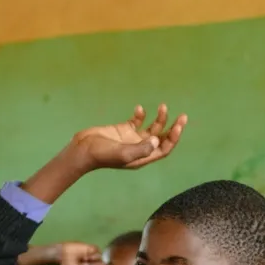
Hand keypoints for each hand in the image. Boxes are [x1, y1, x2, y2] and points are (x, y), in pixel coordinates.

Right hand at [68, 105, 186, 171]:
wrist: (82, 149)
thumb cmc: (102, 155)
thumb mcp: (123, 154)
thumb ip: (141, 148)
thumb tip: (157, 140)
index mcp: (143, 157)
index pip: (164, 149)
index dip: (173, 138)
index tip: (178, 126)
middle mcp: (140, 148)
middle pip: (161, 138)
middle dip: (172, 127)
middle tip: (182, 116)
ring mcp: (132, 138)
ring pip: (151, 128)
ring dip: (159, 118)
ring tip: (163, 106)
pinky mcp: (122, 129)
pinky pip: (136, 121)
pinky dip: (140, 114)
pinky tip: (139, 108)